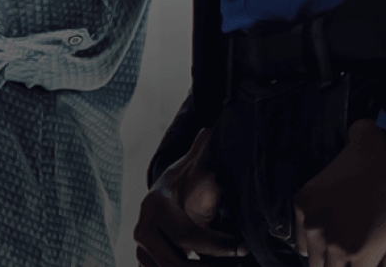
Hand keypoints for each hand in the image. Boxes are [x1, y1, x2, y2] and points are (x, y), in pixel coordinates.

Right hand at [134, 127, 247, 265]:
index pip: (187, 234)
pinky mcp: (146, 264)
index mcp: (155, 207)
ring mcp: (142, 250)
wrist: (165, 196)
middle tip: (238, 265)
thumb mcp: (195, 167)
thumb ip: (203, 152)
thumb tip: (211, 132)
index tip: (243, 247)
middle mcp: (143, 230)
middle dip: (210, 266)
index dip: (218, 244)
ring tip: (230, 266)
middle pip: (176, 263)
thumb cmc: (185, 181)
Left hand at [293, 118, 385, 266]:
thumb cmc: (379, 154)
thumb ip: (338, 179)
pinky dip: (377, 265)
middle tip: (360, 248)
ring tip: (374, 251)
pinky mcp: (360, 254)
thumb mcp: (342, 162)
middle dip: (340, 261)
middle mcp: (313, 225)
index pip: (306, 247)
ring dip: (356, 263)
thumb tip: (348, 172)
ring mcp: (335, 242)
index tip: (341, 249)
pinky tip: (385, 252)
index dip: (326, 250)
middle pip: (320, 263)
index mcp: (305, 204)